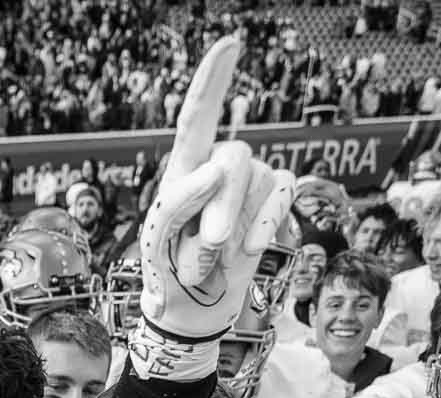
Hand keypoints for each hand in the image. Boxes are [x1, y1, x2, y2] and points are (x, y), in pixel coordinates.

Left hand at [133, 38, 295, 354]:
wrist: (192, 311)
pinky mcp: (270, 206)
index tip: (231, 43)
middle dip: (223, 203)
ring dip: (238, 225)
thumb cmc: (166, 273)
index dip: (214, 78)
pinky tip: (253, 248)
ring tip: (216, 257)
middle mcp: (217, 169)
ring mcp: (248, 185)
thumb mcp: (158, 240)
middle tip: (208, 245)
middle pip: (234, 156)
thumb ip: (179, 199)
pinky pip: (282, 194)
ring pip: (258, 179)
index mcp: (182, 169)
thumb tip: (214, 167)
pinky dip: (268, 221)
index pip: (198, 115)